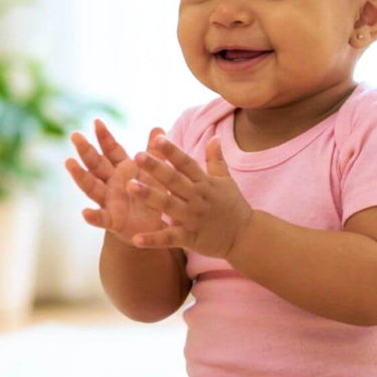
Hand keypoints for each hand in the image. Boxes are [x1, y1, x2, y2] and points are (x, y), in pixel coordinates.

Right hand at [65, 119, 169, 245]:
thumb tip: (158, 128)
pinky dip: (93, 216)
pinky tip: (85, 213)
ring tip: (69, 162)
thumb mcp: (154, 174)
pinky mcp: (112, 221)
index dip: (104, 137)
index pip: (111, 150)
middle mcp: (111, 183)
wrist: (151, 227)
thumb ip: (154, 153)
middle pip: (96, 164)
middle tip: (75, 136)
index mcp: (122, 169)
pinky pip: (101, 219)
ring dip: (80, 175)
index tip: (97, 122)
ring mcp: (109, 201)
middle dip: (86, 150)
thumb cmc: (150, 197)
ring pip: (91, 187)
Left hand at [127, 133, 252, 259]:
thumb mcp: (227, 181)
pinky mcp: (190, 239)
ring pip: (168, 205)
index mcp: (205, 183)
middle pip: (174, 180)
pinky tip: (136, 238)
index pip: (186, 163)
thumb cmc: (234, 207)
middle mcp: (197, 198)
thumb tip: (214, 137)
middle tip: (137, 155)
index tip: (157, 139)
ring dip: (149, 196)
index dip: (172, 151)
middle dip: (156, 168)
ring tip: (130, 186)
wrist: (246, 237)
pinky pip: (169, 239)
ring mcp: (193, 218)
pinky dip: (153, 239)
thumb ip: (216, 160)